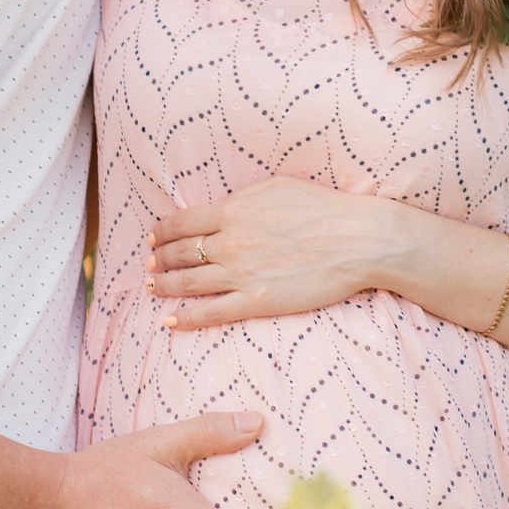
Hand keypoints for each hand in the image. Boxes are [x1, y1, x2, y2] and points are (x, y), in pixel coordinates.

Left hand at [148, 176, 432, 326]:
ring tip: (152, 288)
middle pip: (179, 253)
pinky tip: (170, 321)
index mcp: (233, 210)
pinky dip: (185, 317)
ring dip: (164, 286)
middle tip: (149, 265)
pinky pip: (211, 313)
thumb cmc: (324, 209)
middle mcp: (230, 242)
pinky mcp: (257, 301)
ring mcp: (241, 274)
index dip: (161, 231)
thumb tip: (223, 207)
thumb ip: (244, 197)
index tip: (153, 237)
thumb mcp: (277, 187)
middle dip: (158, 260)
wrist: (359, 239)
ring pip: (187, 283)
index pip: (181, 222)